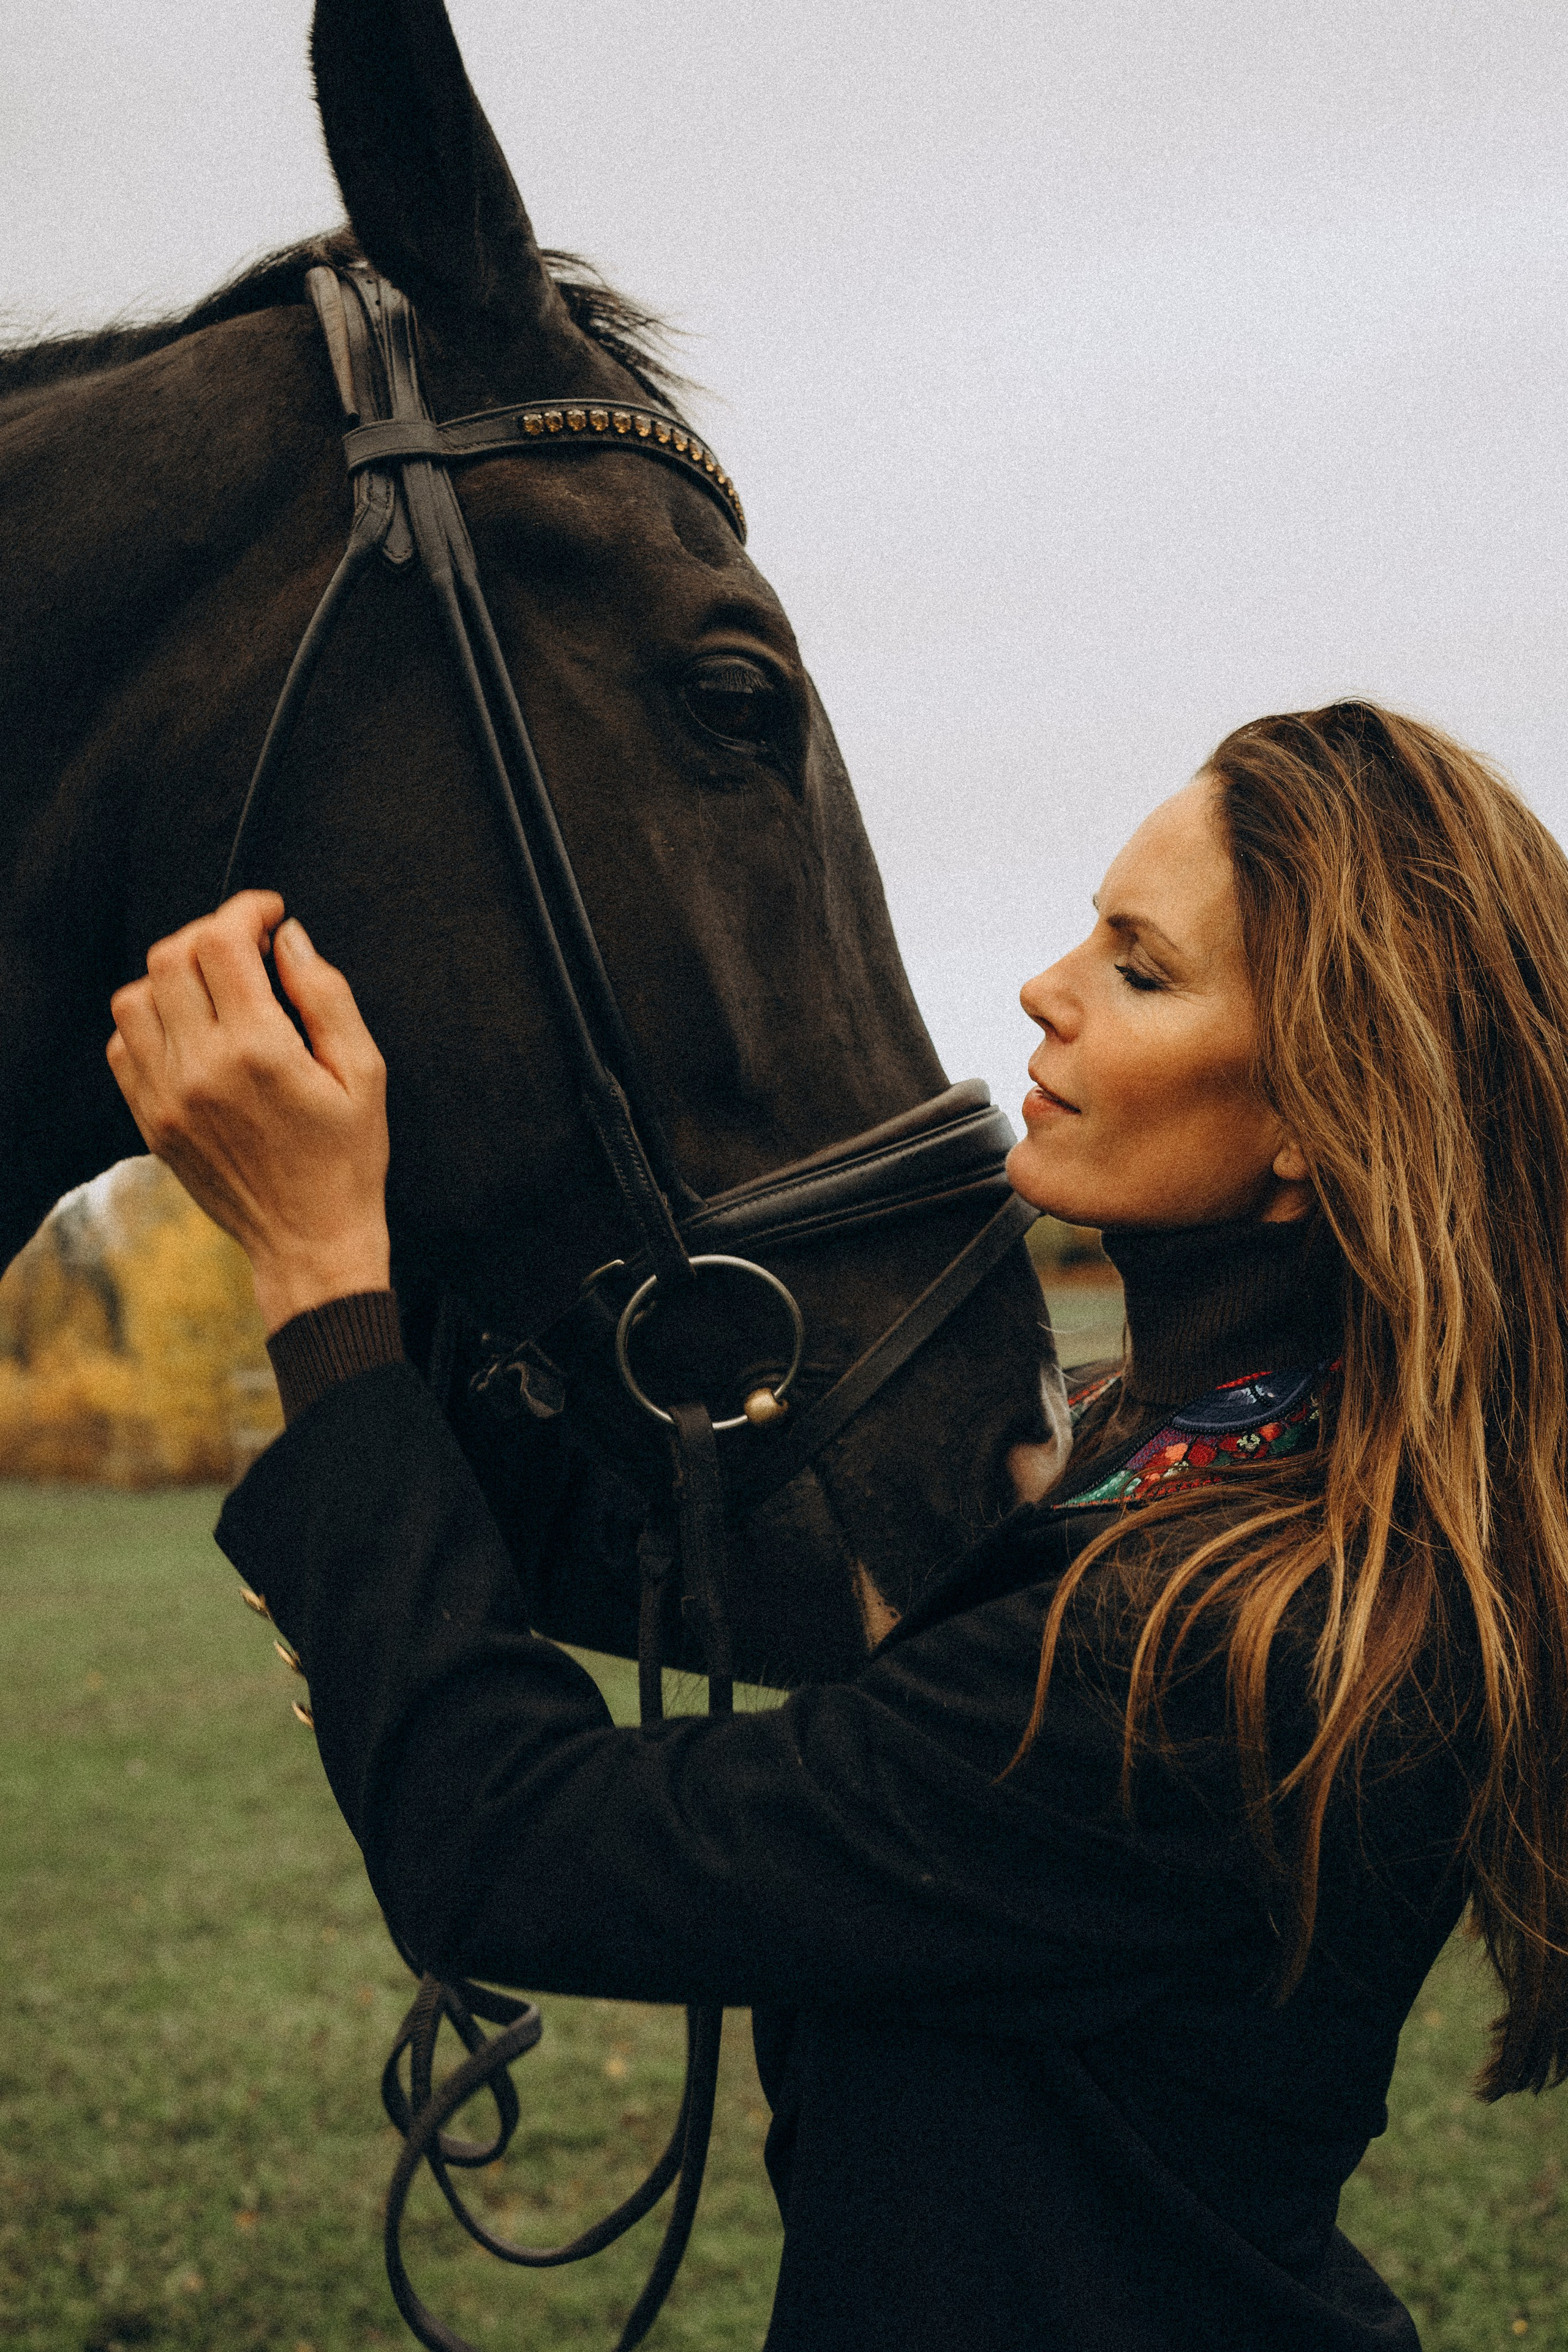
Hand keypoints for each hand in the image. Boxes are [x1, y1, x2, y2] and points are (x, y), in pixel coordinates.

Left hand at [107, 891, 391, 1333]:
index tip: (268, 913)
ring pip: (135, 996)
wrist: (310, 1242)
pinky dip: (150, 1022)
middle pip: (171, 958)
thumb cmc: (348, 1157)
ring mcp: (166, 1097)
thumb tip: (289, 937)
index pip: (221, 943)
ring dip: (174, 976)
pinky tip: (191, 1031)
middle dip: (210, 935)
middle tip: (246, 947)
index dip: (244, 910)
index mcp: (260, 1051)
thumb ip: (326, 995)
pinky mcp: (149, 1121)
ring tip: (215, 988)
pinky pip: (122, 1046)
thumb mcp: (364, 1072)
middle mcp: (201, 1069)